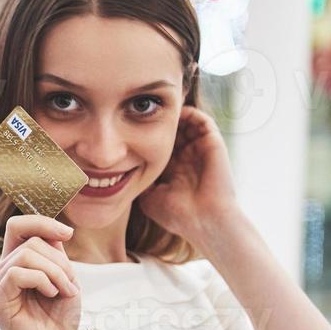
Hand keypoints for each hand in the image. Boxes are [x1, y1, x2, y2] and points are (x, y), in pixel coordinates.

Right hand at [0, 214, 80, 329]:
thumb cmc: (59, 318)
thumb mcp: (64, 277)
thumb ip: (54, 253)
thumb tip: (53, 230)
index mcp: (13, 264)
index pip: (17, 227)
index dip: (41, 222)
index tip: (68, 233)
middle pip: (29, 242)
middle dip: (58, 260)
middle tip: (69, 284)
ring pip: (25, 255)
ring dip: (54, 271)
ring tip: (63, 291)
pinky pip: (17, 273)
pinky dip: (42, 280)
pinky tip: (51, 295)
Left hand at [138, 105, 243, 250]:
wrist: (204, 220)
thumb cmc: (177, 215)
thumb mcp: (149, 197)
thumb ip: (138, 181)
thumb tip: (117, 172)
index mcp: (173, 170)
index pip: (159, 146)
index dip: (145, 136)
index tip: (126, 128)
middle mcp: (188, 158)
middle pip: (172, 131)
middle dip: (157, 122)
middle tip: (138, 113)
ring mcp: (200, 150)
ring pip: (186, 123)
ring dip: (172, 116)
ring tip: (155, 109)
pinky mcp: (213, 144)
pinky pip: (202, 120)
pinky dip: (189, 113)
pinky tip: (173, 112)